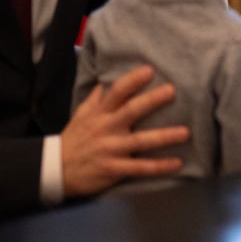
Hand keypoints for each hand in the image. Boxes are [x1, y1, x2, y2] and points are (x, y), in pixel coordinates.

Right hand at [60, 64, 188, 196]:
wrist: (54, 170)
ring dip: (164, 136)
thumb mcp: (81, 116)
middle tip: (172, 91)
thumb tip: (104, 81)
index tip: (150, 70)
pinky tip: (178, 163)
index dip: (132, 81)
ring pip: (140, 141)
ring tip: (186, 132)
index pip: (116, 92)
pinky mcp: (113, 169)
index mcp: (99, 114)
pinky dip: (159, 166)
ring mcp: (110, 149)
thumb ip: (95, 99)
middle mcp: (106, 128)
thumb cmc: (73, 140)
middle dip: (151, 101)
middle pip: (131, 111)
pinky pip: (140, 168)